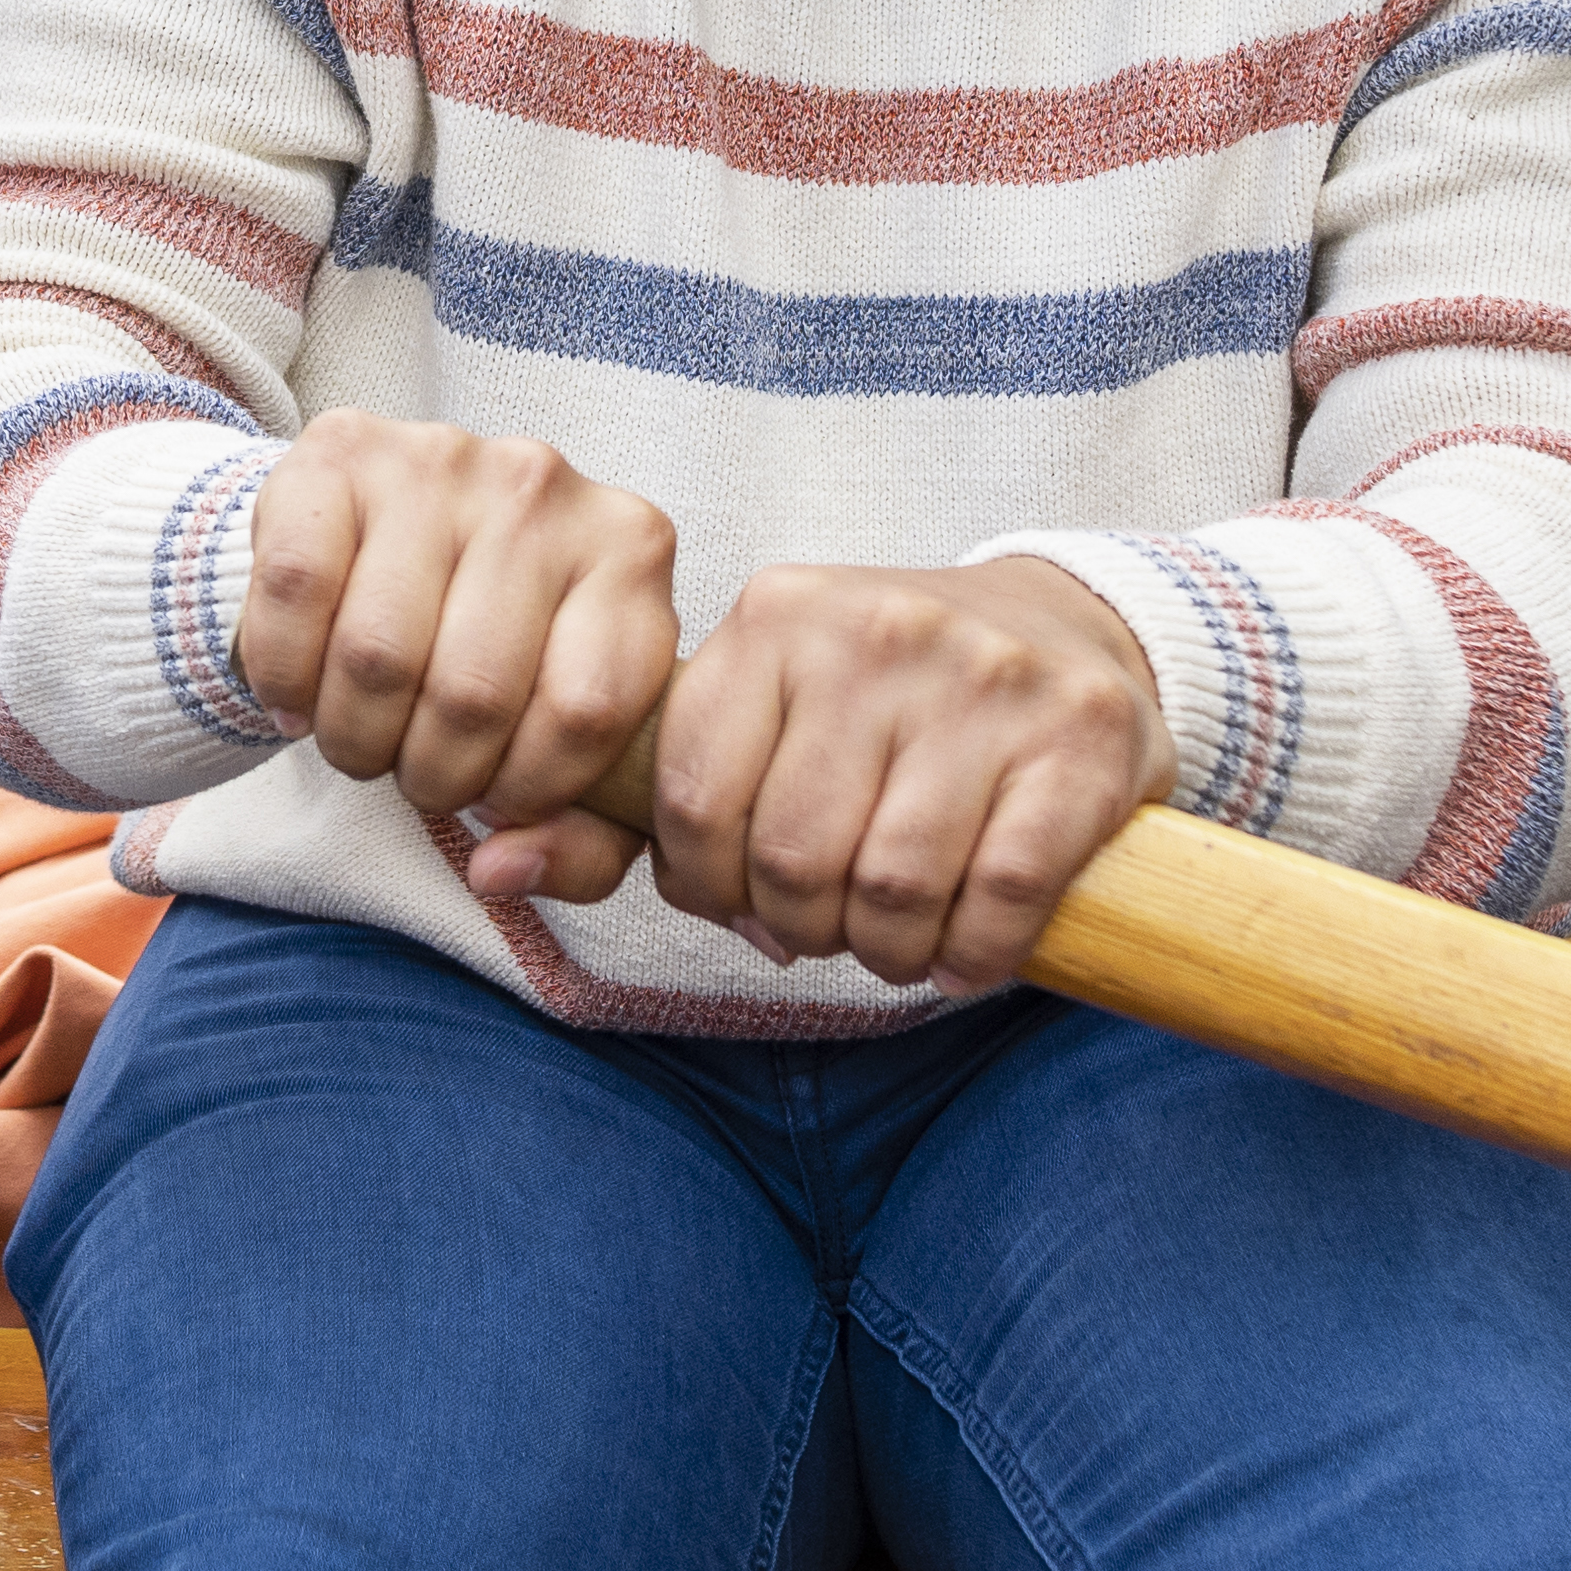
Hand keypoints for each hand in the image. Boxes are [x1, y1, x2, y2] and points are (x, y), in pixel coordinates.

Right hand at [239, 410, 688, 849]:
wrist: (383, 534)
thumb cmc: (494, 653)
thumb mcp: (563, 747)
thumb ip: (579, 841)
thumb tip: (502, 869)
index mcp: (630, 552)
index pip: (585, 713)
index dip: (524, 791)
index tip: (494, 797)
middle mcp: (544, 486)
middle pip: (473, 694)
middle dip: (429, 774)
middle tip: (413, 771)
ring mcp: (440, 455)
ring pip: (377, 655)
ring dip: (352, 737)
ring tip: (359, 736)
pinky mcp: (338, 450)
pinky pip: (296, 593)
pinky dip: (284, 676)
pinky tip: (299, 691)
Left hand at [464, 557, 1167, 991]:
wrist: (1068, 637)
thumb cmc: (877, 709)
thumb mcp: (755, 723)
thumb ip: (622, 808)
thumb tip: (491, 867)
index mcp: (773, 618)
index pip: (690, 799)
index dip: (709, 884)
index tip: (748, 894)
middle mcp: (873, 630)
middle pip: (790, 857)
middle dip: (801, 928)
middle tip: (831, 925)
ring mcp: (983, 679)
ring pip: (890, 886)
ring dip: (887, 950)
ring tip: (898, 934)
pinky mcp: (1078, 740)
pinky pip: (1001, 896)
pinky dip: (975, 951)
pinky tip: (970, 940)